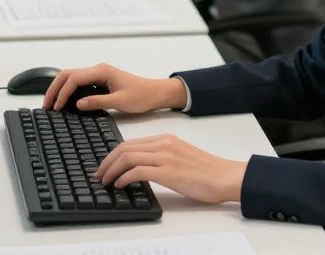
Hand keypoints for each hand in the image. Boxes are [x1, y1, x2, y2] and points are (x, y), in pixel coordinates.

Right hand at [42, 63, 186, 112]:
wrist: (155, 93)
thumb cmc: (142, 96)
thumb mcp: (120, 102)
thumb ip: (98, 102)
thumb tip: (78, 104)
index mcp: (102, 71)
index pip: (74, 79)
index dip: (63, 93)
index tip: (57, 108)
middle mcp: (98, 69)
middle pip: (68, 75)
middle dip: (55, 89)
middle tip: (46, 105)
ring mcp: (98, 74)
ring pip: (72, 77)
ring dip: (60, 89)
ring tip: (52, 104)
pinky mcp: (100, 81)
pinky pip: (79, 83)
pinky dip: (68, 91)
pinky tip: (65, 102)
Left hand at [95, 134, 246, 203]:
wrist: (224, 176)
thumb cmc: (206, 171)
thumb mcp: (180, 156)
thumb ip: (162, 157)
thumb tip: (141, 168)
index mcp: (165, 138)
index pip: (131, 142)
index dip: (113, 154)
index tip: (105, 166)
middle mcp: (163, 143)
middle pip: (124, 147)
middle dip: (107, 162)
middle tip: (99, 175)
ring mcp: (165, 156)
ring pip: (127, 157)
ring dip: (111, 170)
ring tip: (105, 181)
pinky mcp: (168, 171)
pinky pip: (137, 170)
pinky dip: (124, 177)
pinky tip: (120, 185)